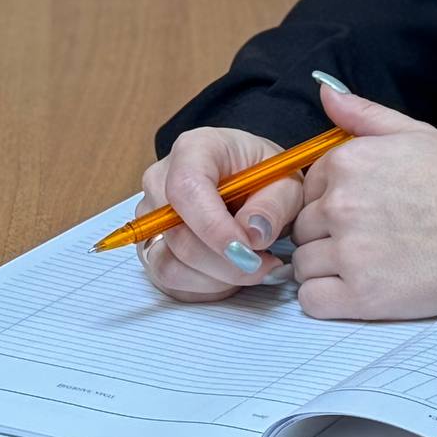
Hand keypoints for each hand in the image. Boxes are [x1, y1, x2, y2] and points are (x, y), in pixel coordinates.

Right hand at [133, 125, 304, 302]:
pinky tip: (231, 273)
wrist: (250, 184)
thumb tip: (253, 234)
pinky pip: (171, 280)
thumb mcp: (285, 182)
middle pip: (178, 234)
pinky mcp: (151, 247)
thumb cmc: (263, 176)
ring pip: (171, 264)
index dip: (213, 226)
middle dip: (225, 262)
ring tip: (252, 266)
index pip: (186, 188)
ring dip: (217, 277)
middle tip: (264, 265)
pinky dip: (206, 286)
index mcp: (194, 150)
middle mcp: (161, 181)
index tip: (246, 250)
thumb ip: (273, 206)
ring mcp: (150, 217)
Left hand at [287, 80, 436, 319]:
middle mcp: (341, 205)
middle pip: (301, 227)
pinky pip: (311, 300)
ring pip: (302, 264)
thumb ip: (363, 113)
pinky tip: (355, 288)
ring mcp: (349, 252)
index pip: (305, 188)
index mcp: (347, 163)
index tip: (358, 210)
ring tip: (364, 263)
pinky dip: (325, 298)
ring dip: (324, 267)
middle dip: (325, 234)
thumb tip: (325, 90)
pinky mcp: (361, 296)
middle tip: (366, 238)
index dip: (327, 200)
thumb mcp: (414, 133)